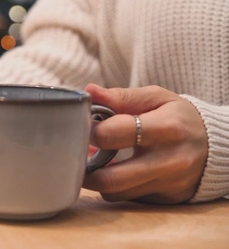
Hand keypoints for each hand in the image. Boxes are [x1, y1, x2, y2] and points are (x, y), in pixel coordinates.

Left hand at [83, 84, 208, 203]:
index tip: (85, 125)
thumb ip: (122, 96)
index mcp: (166, 128)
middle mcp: (169, 161)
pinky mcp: (165, 198)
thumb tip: (89, 91)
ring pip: (115, 193)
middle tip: (75, 153)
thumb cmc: (179, 117)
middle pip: (110, 178)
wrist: (216, 145)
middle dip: (84, 168)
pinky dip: (114, 186)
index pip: (114, 134)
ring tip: (94, 161)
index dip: (91, 130)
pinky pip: (128, 199)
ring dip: (97, 179)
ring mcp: (168, 184)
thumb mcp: (157, 98)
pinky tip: (113, 170)